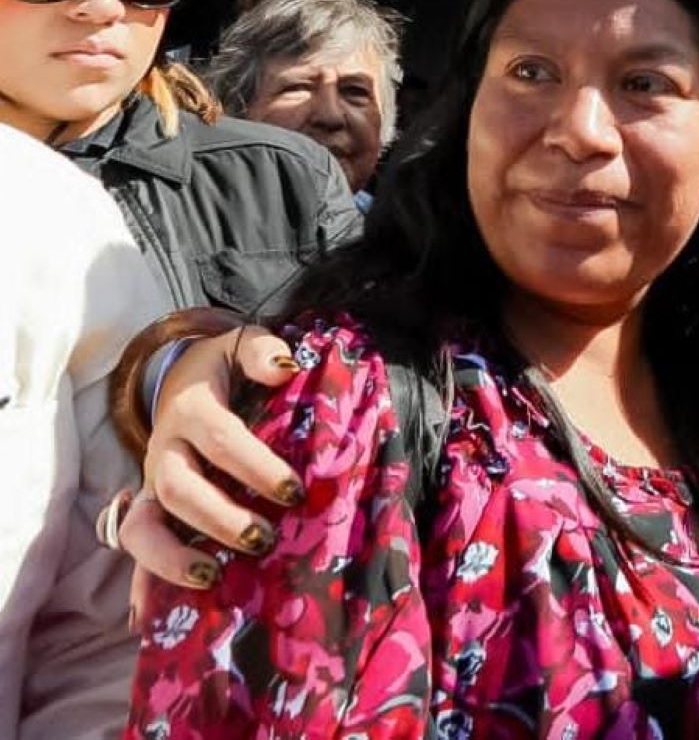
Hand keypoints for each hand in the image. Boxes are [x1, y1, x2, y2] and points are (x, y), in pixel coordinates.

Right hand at [116, 327, 300, 620]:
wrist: (185, 378)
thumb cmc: (227, 368)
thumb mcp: (244, 346)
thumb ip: (263, 352)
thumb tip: (284, 368)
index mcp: (191, 407)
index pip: (220, 438)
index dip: (255, 466)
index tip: (293, 490)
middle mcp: (165, 449)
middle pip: (178, 489)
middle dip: (219, 518)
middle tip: (263, 538)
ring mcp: (152, 484)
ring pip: (142, 526)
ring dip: (171, 557)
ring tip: (211, 577)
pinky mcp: (151, 509)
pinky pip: (137, 551)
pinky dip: (140, 586)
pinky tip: (146, 621)